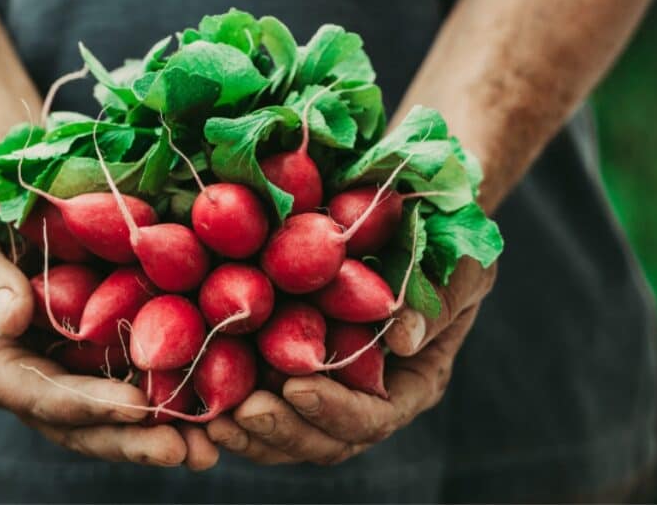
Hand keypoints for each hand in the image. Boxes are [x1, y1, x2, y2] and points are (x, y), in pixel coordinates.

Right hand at [0, 201, 218, 469]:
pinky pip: (144, 385)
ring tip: (210, 449)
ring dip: (163, 435)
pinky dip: (178, 399)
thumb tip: (11, 318)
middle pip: (85, 427)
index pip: (42, 396)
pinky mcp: (110, 358)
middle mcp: (37, 384)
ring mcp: (77, 376)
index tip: (136, 406)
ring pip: (118, 420)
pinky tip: (218, 409)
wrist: (11, 206)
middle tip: (184, 450)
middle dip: (134, 440)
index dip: (89, 406)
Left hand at [206, 260, 495, 464]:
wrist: (416, 217)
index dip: (335, 410)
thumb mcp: (461, 263)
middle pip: (323, 438)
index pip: (373, 416)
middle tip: (242, 412)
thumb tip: (405, 340)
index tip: (298, 387)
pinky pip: (260, 393)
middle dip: (282, 430)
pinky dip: (231, 396)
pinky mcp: (288, 361)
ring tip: (212, 417)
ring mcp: (327, 384)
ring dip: (250, 429)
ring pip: (287, 430)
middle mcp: (367, 394)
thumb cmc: (451, 239)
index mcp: (412, 381)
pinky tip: (195, 390)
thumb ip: (438, 300)